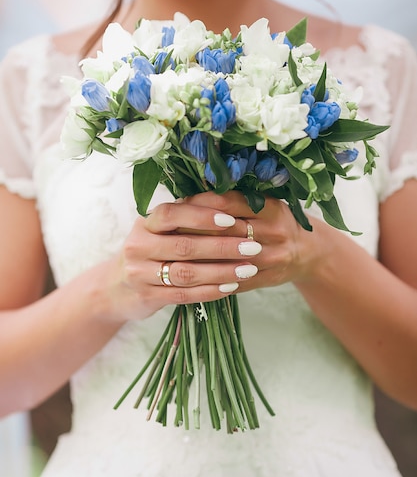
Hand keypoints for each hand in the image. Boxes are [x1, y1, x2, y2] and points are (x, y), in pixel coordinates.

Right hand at [103, 194, 263, 321]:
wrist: (114, 288)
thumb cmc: (150, 252)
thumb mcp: (159, 230)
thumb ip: (186, 218)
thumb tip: (232, 203)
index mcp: (146, 223)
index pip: (172, 214)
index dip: (201, 216)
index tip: (232, 219)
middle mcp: (139, 246)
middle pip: (184, 246)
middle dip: (223, 246)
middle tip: (253, 246)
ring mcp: (140, 274)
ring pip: (186, 273)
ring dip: (222, 271)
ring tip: (248, 269)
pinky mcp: (147, 297)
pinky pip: (184, 295)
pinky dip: (210, 291)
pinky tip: (230, 287)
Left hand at [184, 191, 324, 289]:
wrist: (307, 254)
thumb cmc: (277, 222)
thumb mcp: (264, 204)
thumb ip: (235, 200)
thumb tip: (190, 197)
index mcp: (271, 208)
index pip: (229, 203)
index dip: (201, 203)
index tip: (180, 204)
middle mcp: (274, 232)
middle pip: (225, 230)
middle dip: (193, 228)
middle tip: (167, 228)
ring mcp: (271, 258)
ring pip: (226, 258)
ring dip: (197, 255)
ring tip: (173, 251)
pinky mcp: (265, 279)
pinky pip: (231, 279)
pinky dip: (209, 277)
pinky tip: (189, 273)